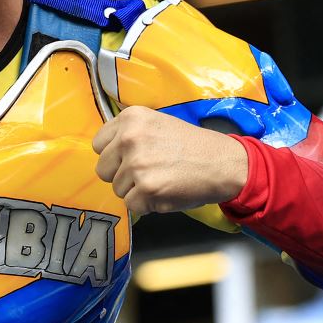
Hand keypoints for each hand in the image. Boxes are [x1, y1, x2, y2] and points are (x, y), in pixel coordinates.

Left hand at [92, 107, 249, 214]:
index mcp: (131, 118)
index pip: (98, 145)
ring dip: (136, 190)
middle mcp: (129, 138)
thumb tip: (107, 153)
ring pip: (117, 189)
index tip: (130, 158)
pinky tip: (165, 191)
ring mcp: (136, 164)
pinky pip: (131, 205)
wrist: (223, 163)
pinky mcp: (146, 188)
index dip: (114, 155)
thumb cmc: (192, 146)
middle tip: (148, 171)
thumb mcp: (157, 123)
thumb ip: (130, 133)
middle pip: (103, 169)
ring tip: (161, 179)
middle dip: (121, 175)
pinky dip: (147, 204)